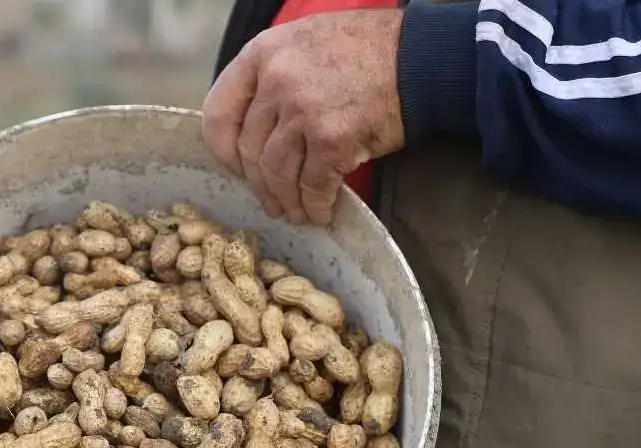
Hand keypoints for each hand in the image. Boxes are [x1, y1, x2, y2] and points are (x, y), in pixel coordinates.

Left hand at [202, 9, 405, 225]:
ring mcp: (303, 111)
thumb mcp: (305, 41)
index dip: (223, 149)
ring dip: (286, 200)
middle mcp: (276, 81)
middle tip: (271, 200)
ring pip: (278, 173)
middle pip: (250, 150)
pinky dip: (315, 206)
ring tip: (295, 212)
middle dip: (260, 184)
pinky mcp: (333, 140)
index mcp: (263, 53)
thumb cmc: (368, 49)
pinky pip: (313, 186)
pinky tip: (321, 212)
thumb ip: (273, 74)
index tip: (236, 167)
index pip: (219, 111)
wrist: (421, 55)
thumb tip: (254, 124)